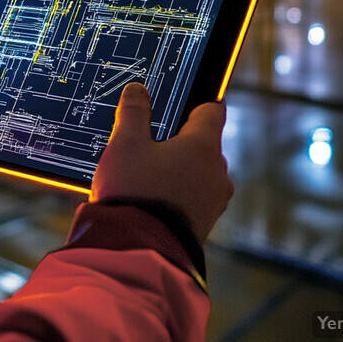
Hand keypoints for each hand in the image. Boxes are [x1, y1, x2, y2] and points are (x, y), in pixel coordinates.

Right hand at [91, 82, 233, 244]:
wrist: (138, 252)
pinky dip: (176, 192)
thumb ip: (133, 112)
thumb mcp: (125, 143)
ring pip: (197, 172)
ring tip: (144, 172)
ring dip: (177, 169)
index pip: (211, 110)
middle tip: (150, 140)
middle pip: (202, 143)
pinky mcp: (204, 225)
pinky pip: (192, 197)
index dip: (198, 101)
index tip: (186, 98)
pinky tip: (149, 196)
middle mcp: (217, 172)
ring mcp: (214, 201)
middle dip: (179, 140)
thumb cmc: (134, 191)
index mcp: (203, 145)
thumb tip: (138, 90)